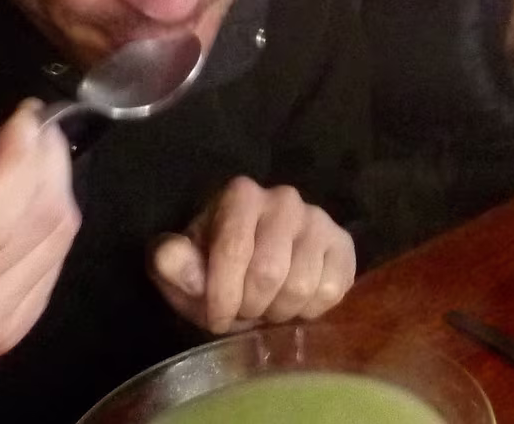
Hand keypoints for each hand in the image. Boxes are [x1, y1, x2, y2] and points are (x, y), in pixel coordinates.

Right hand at [0, 87, 80, 422]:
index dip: (17, 162)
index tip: (23, 118)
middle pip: (32, 226)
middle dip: (45, 162)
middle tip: (33, 130)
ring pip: (54, 241)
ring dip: (54, 188)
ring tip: (31, 160)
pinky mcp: (4, 340)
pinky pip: (53, 264)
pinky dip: (49, 225)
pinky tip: (24, 207)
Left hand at [149, 179, 355, 332]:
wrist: (253, 269)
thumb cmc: (213, 268)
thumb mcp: (183, 270)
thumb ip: (174, 263)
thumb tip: (170, 255)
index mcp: (241, 195)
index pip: (233, 251)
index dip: (222, 296)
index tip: (216, 317)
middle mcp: (284, 198)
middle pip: (269, 273)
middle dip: (250, 306)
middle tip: (243, 310)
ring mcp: (318, 219)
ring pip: (302, 285)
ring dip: (279, 312)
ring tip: (267, 306)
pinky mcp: (343, 243)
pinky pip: (330, 290)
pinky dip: (308, 311)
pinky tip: (294, 303)